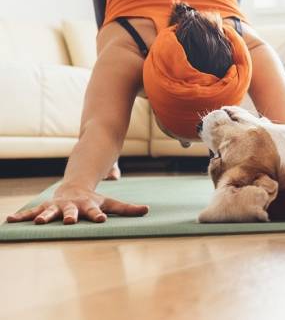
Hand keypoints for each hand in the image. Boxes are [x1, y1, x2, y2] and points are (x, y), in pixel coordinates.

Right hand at [5, 183, 148, 224]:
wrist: (75, 185)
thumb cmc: (94, 200)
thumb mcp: (111, 203)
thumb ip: (128, 208)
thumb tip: (147, 210)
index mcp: (89, 205)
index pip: (96, 211)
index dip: (98, 215)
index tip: (100, 221)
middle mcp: (72, 206)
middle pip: (71, 212)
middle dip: (70, 216)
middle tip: (69, 221)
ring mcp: (58, 206)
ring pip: (50, 212)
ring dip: (44, 217)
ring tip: (37, 222)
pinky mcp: (46, 207)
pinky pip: (32, 211)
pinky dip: (21, 216)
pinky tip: (9, 220)